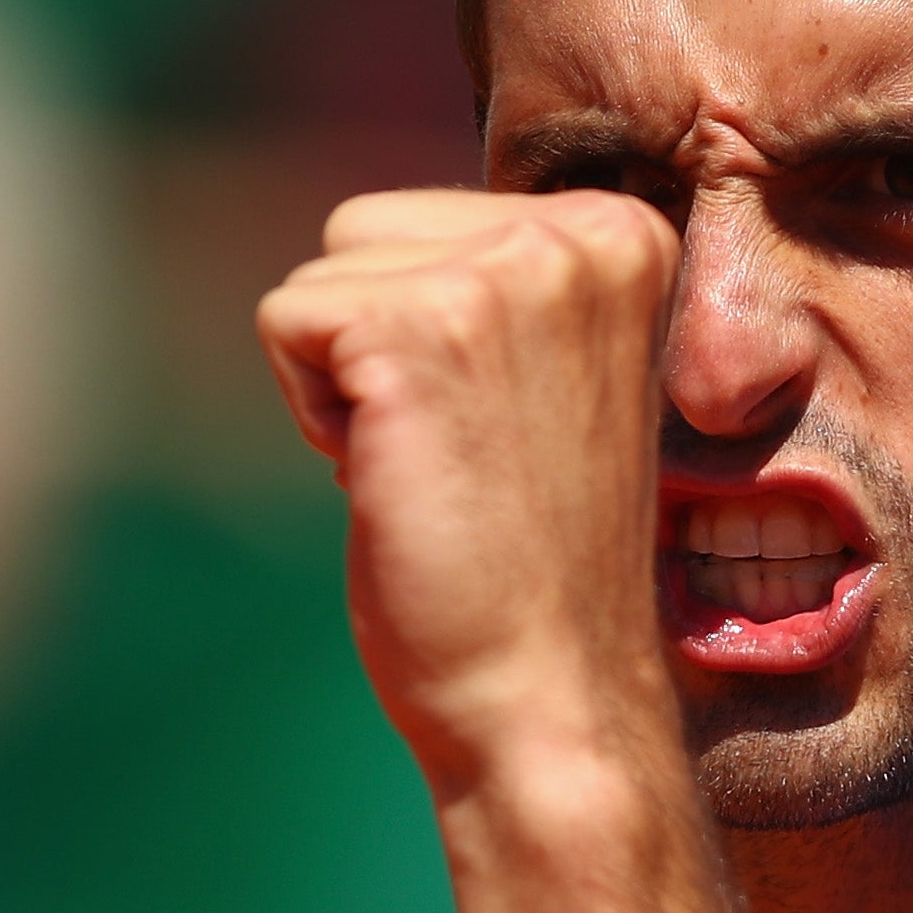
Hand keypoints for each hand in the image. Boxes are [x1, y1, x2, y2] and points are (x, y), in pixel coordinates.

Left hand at [256, 187, 684, 794]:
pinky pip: (283, 319)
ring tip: (434, 465)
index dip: (425, 338)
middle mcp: (583, 235)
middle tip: (458, 454)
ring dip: (342, 381)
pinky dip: (311, 413)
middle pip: (368, 229)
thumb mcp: (546, 373)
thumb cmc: (536, 560)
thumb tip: (385, 235)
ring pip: (321, 273)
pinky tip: (393, 477)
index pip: (433, 219)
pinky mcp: (418, 328)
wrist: (553, 694)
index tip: (496, 431)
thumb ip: (499, 286)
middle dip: (374, 345)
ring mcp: (506, 274)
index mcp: (629, 236)